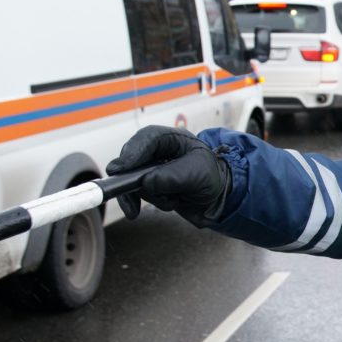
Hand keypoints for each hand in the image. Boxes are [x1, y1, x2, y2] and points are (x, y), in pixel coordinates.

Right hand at [106, 126, 229, 226]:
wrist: (220, 198)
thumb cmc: (213, 178)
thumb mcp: (197, 175)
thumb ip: (171, 177)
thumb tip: (146, 184)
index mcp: (173, 139)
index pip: (148, 138)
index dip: (132, 151)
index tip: (120, 168)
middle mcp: (159, 152)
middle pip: (133, 160)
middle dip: (131, 178)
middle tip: (123, 191)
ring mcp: (153, 170)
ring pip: (134, 181)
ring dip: (151, 194)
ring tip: (174, 199)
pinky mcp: (151, 186)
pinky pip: (140, 195)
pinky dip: (152, 202)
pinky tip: (171, 203)